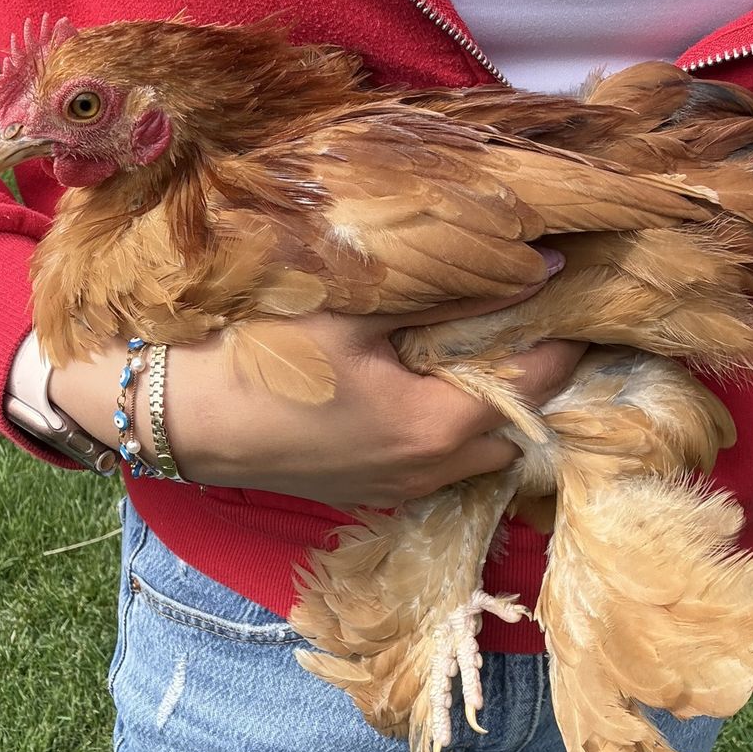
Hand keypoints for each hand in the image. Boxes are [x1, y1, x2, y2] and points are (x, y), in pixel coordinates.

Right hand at [48, 258, 583, 508]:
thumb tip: (544, 264)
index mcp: (442, 424)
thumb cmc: (260, 353)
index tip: (582, 275)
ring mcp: (403, 486)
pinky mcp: (372, 487)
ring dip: (498, 395)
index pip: (545, 374)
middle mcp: (435, 469)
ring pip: (485, 443)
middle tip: (537, 300)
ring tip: (488, 334)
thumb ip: (454, 289)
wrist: (170, 416)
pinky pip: (446, 456)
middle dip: (539, 363)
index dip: (570, 323)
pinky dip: (459, 417)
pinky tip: (434, 371)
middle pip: (524, 417)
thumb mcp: (355, 307)